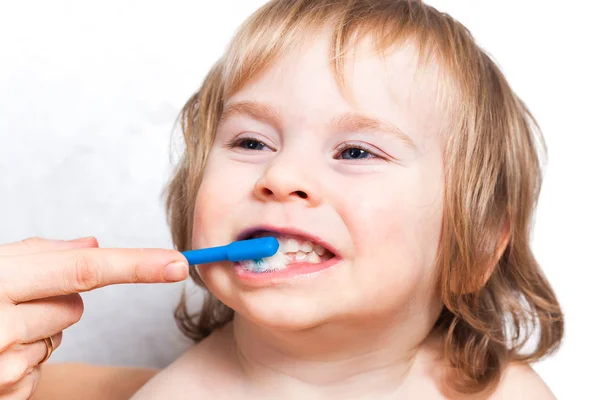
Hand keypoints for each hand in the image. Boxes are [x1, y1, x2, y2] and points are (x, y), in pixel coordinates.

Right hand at [0, 237, 188, 398]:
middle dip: (57, 301)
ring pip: (60, 336)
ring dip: (38, 330)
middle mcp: (2, 326)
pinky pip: (41, 368)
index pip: (84, 270)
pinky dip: (25, 358)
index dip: (136, 265)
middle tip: (13, 303)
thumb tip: (93, 246)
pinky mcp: (7, 394)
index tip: (177, 263)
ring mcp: (4, 365)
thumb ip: (40, 254)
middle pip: (76, 307)